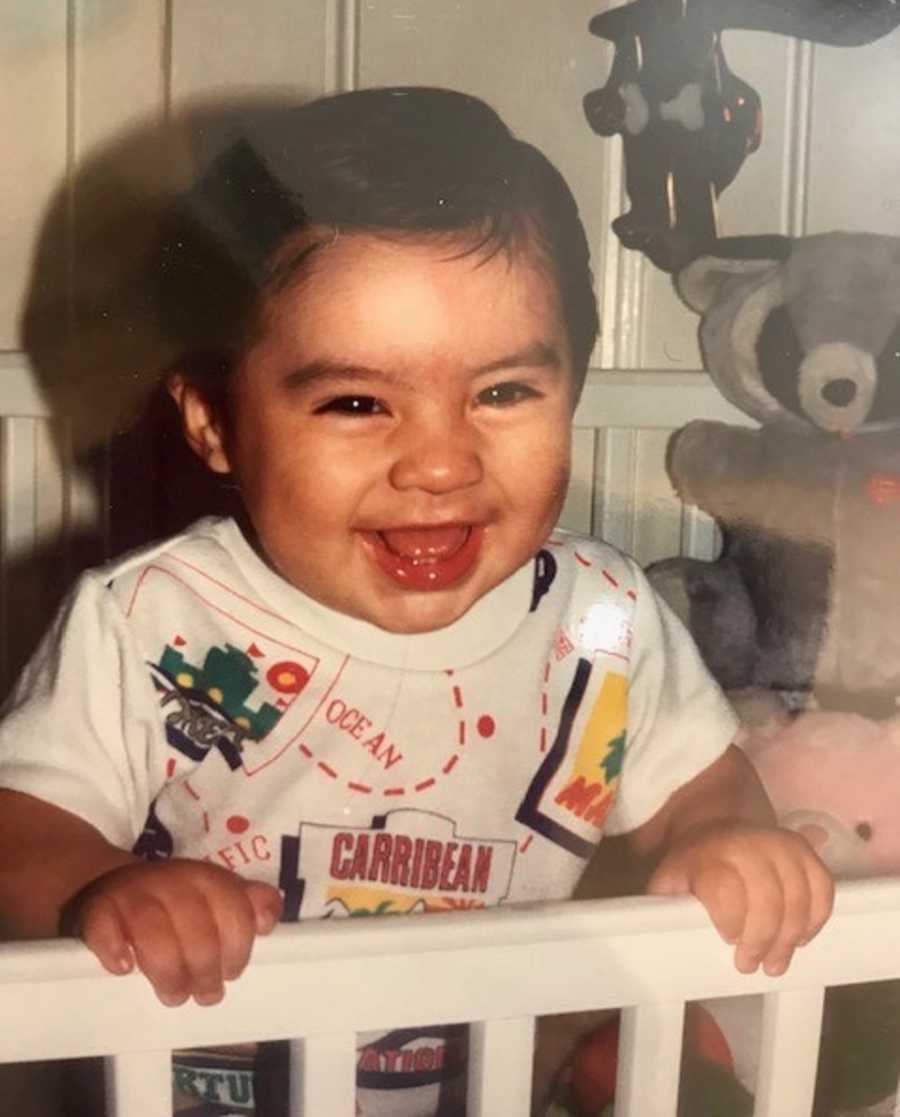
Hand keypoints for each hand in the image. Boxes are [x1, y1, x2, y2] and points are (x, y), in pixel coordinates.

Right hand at [69, 859, 282, 1004]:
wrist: (111, 884)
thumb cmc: (175, 901)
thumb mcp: (215, 897)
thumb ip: (248, 905)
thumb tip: (267, 921)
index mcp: (207, 878)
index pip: (232, 910)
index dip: (237, 948)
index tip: (232, 972)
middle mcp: (172, 879)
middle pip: (195, 927)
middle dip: (204, 969)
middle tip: (205, 994)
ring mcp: (132, 892)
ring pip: (153, 932)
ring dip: (167, 972)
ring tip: (174, 994)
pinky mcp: (97, 908)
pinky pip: (104, 927)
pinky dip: (115, 950)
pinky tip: (124, 968)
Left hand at [647, 822, 833, 975]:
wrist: (713, 828)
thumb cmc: (691, 868)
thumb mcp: (668, 884)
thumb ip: (665, 908)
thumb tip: (661, 942)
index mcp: (706, 853)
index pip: (726, 888)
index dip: (731, 920)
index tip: (728, 940)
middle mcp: (745, 843)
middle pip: (767, 898)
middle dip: (762, 939)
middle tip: (752, 965)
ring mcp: (779, 843)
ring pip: (797, 895)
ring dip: (789, 936)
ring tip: (777, 961)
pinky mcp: (804, 849)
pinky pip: (822, 886)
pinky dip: (816, 916)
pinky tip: (801, 937)